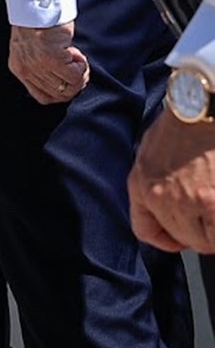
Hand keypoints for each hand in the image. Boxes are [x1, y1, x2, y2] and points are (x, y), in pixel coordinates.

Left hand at [9, 23, 88, 104]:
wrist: (37, 5)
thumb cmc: (38, 23)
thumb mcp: (31, 50)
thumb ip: (39, 67)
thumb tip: (62, 83)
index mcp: (19, 69)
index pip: (43, 97)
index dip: (63, 93)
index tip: (71, 79)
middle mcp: (26, 70)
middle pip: (59, 95)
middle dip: (76, 83)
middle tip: (78, 67)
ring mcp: (38, 66)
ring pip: (70, 87)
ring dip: (80, 73)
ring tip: (76, 58)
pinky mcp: (52, 59)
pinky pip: (75, 75)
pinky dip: (82, 65)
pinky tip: (76, 52)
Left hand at [130, 110, 214, 252]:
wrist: (201, 106)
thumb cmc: (185, 122)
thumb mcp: (153, 151)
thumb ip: (158, 179)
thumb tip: (175, 198)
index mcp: (140, 183)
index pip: (145, 229)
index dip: (166, 239)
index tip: (180, 239)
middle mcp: (158, 197)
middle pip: (180, 236)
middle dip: (199, 231)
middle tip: (210, 215)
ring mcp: (186, 202)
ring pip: (203, 241)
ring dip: (212, 230)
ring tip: (213, 205)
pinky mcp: (211, 202)